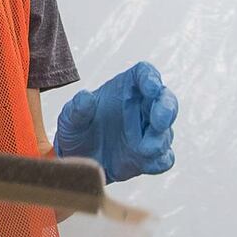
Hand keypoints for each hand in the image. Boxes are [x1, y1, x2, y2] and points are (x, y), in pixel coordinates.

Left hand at [54, 62, 176, 182]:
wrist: (77, 162)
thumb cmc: (76, 131)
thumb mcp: (69, 119)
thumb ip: (77, 108)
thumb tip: (85, 97)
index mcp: (125, 89)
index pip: (144, 74)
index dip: (151, 78)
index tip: (151, 87)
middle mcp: (141, 107)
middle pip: (165, 99)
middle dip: (167, 108)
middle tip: (159, 121)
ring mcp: (148, 132)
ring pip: (166, 131)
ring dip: (159, 139)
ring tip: (143, 149)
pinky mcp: (150, 156)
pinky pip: (165, 158)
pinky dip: (161, 159)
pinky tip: (148, 162)